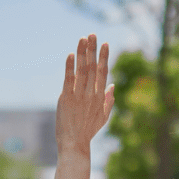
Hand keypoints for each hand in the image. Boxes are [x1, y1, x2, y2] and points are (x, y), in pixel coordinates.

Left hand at [56, 34, 113, 158]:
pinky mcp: (66, 99)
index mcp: (100, 97)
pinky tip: (71, 55)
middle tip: (92, 34)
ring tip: (82, 39)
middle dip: (93, 49)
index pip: (103, 72)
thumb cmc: (88, 131)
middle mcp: (91, 94)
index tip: (105, 44)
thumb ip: (108, 100)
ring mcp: (79, 96)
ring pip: (82, 70)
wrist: (75, 144)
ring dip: (82, 53)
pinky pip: (68, 80)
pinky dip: (70, 67)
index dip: (104, 57)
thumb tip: (112, 86)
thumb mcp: (103, 117)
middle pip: (93, 67)